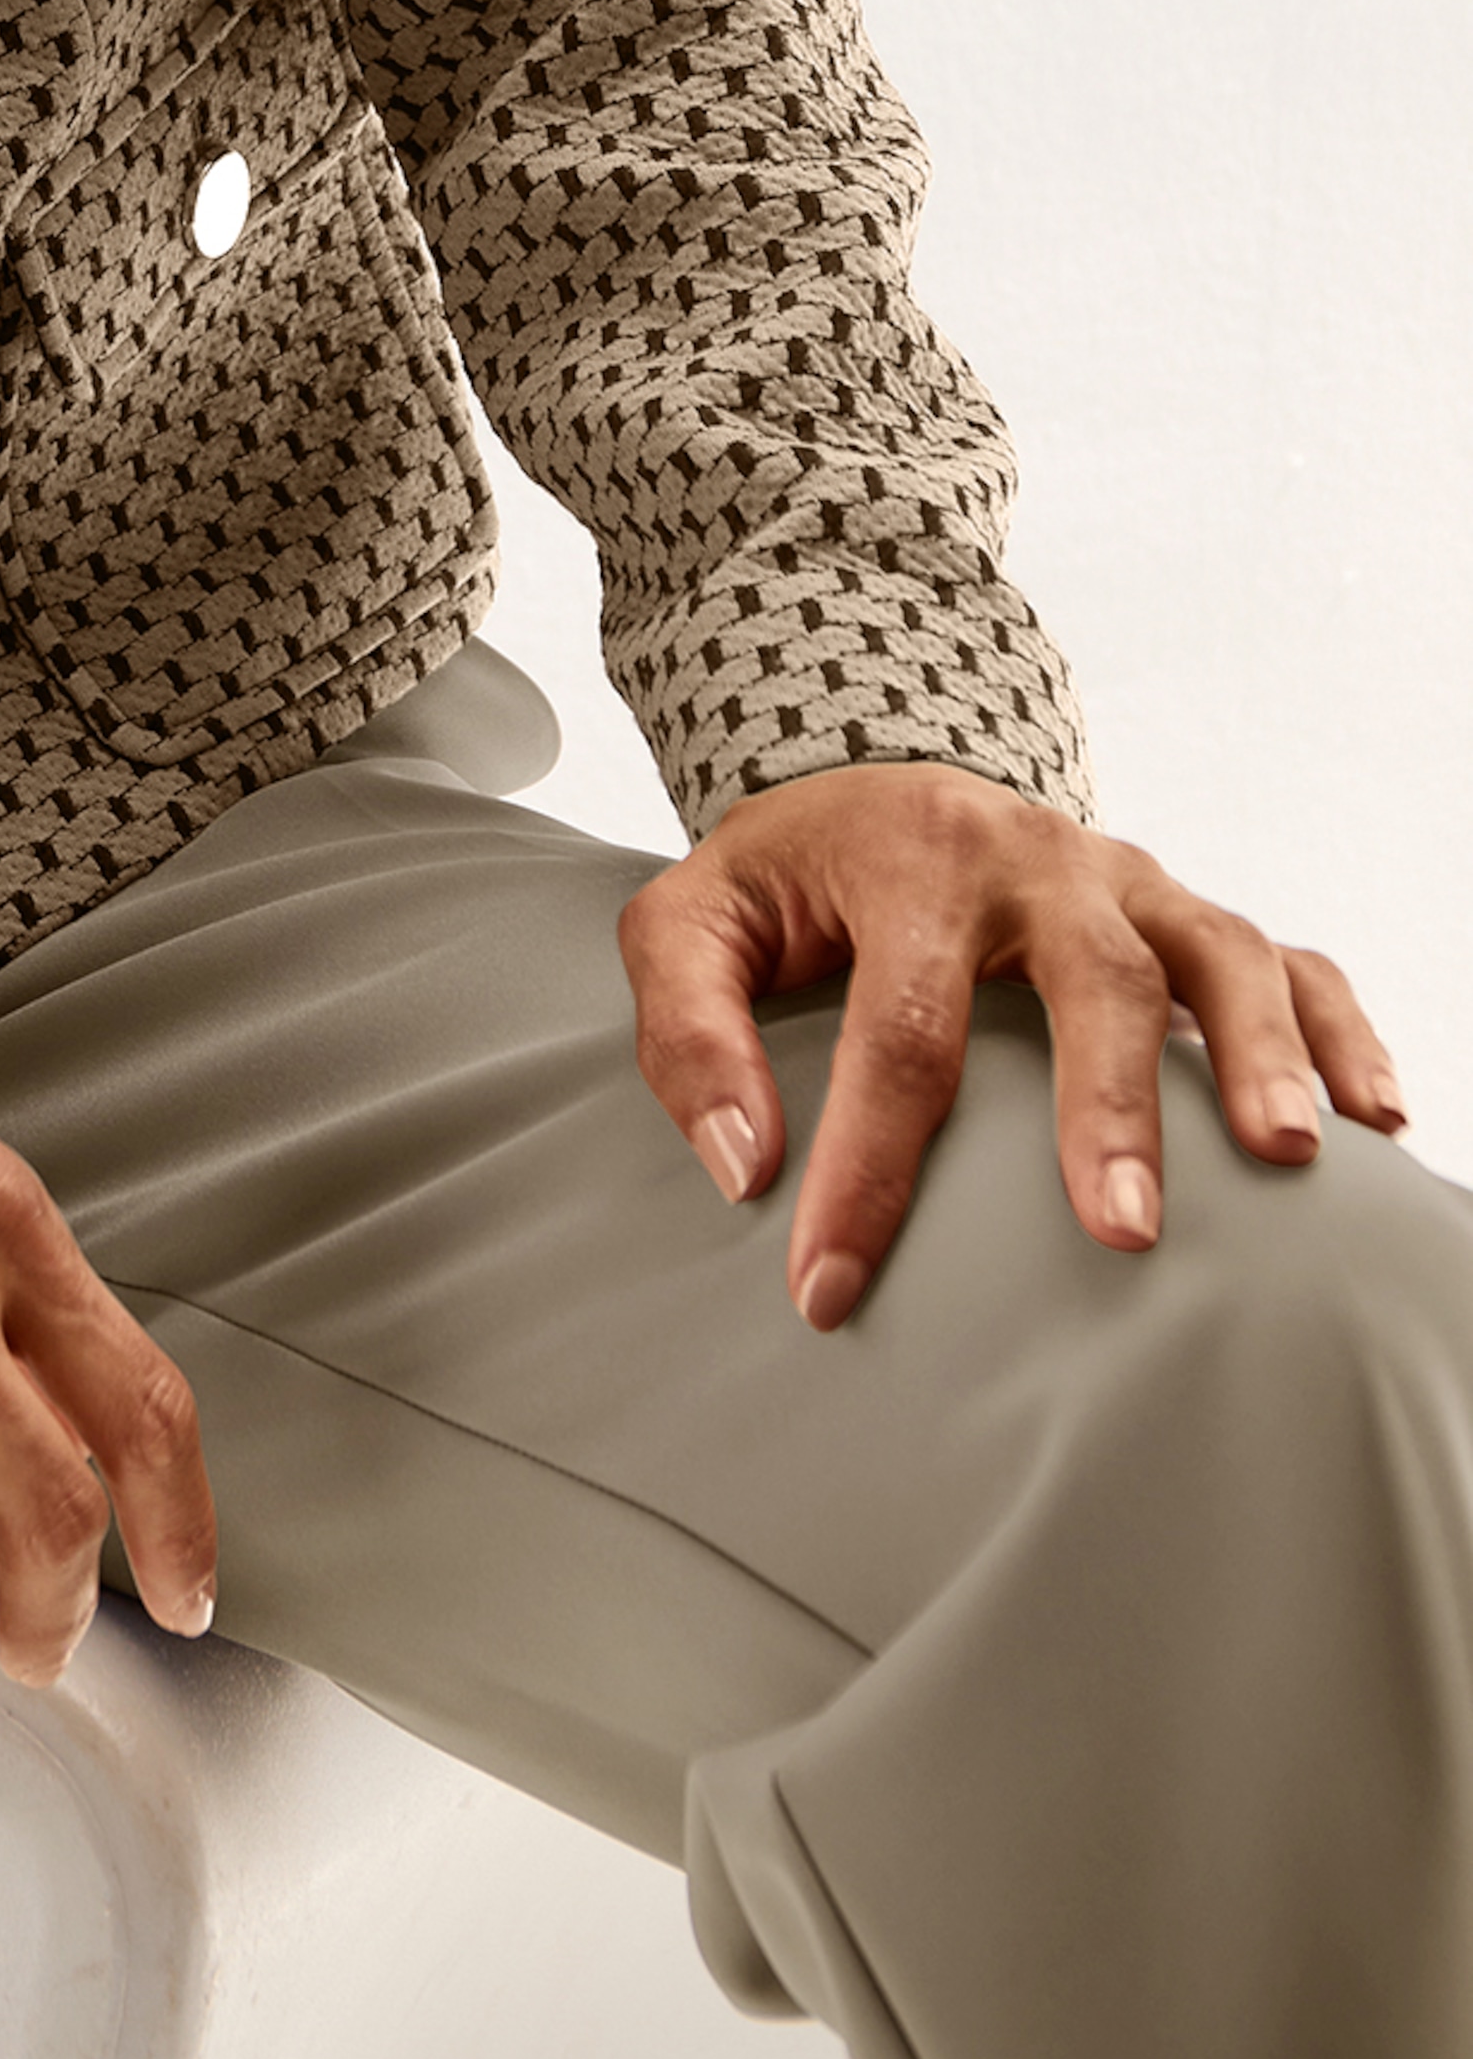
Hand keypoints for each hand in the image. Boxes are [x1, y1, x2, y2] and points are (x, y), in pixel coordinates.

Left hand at [620, 760, 1409, 1331]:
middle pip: (1091, 973)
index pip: (899, 1032)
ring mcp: (1128, 881)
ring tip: (1284, 1158)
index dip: (868, 1169)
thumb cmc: (788, 879)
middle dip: (1111, 1104)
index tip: (833, 1286)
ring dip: (1256, 1055)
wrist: (868, 772)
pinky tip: (1371, 1118)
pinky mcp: (1185, 912)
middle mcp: (1037, 859)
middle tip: (1120, 1225)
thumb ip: (687, 1028)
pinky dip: (1339, 1029)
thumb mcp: (693, 921)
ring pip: (1217, 952)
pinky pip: (1291, 960)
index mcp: (912, 856)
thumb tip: (744, 1162)